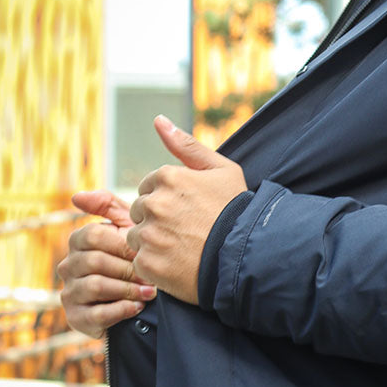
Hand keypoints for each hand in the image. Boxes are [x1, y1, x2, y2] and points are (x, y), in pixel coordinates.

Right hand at [58, 192, 156, 338]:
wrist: (140, 301)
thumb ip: (108, 207)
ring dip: (128, 289)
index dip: (122, 245)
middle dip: (128, 269)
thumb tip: (76, 196)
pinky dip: (122, 310)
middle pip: (95, 261)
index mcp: (78, 242)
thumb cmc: (133, 258)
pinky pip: (97, 314)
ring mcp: (70, 292)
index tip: (145, 252)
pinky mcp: (76, 318)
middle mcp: (68, 266)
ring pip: (96, 286)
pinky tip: (140, 307)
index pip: (93, 236)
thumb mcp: (126, 228)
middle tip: (153, 276)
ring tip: (151, 292)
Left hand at [126, 115, 246, 304]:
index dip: (168, 201)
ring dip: (153, 243)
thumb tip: (158, 120)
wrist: (249, 257)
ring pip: (137, 237)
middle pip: (140, 211)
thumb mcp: (222, 170)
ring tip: (183, 250)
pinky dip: (156, 266)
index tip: (188, 213)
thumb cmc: (238, 212)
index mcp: (168, 177)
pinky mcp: (148, 263)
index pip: (149, 187)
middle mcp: (154, 203)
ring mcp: (149, 234)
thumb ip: (187, 145)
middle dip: (157, 221)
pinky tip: (179, 265)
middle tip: (187, 233)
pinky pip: (140, 262)